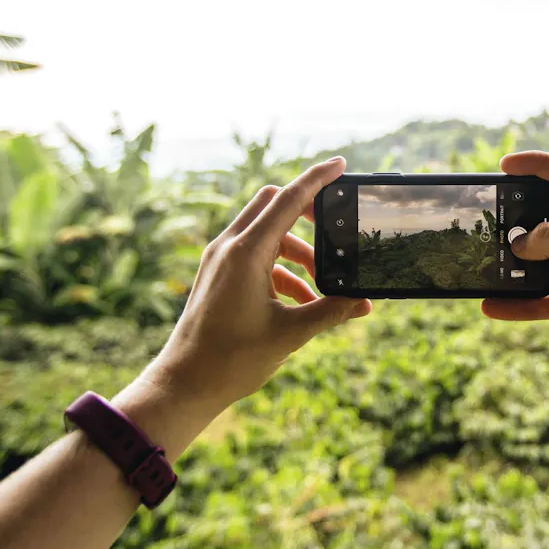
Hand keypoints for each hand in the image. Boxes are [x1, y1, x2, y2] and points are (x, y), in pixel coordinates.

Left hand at [140, 157, 370, 422]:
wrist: (185, 384)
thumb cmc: (232, 360)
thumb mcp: (290, 334)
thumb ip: (330, 311)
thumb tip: (363, 302)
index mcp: (246, 253)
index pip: (288, 200)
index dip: (317, 179)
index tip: (341, 164)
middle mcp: (229, 247)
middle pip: (272, 204)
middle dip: (307, 212)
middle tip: (334, 230)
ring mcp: (219, 259)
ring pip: (265, 231)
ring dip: (297, 248)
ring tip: (322, 283)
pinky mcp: (216, 274)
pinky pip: (254, 254)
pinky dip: (279, 266)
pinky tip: (299, 298)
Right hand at [482, 151, 548, 395]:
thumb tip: (518, 242)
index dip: (538, 165)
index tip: (505, 165)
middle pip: (548, 217)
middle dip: (519, 216)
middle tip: (489, 217)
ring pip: (537, 257)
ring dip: (512, 260)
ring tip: (485, 259)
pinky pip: (535, 298)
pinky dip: (515, 302)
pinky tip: (492, 304)